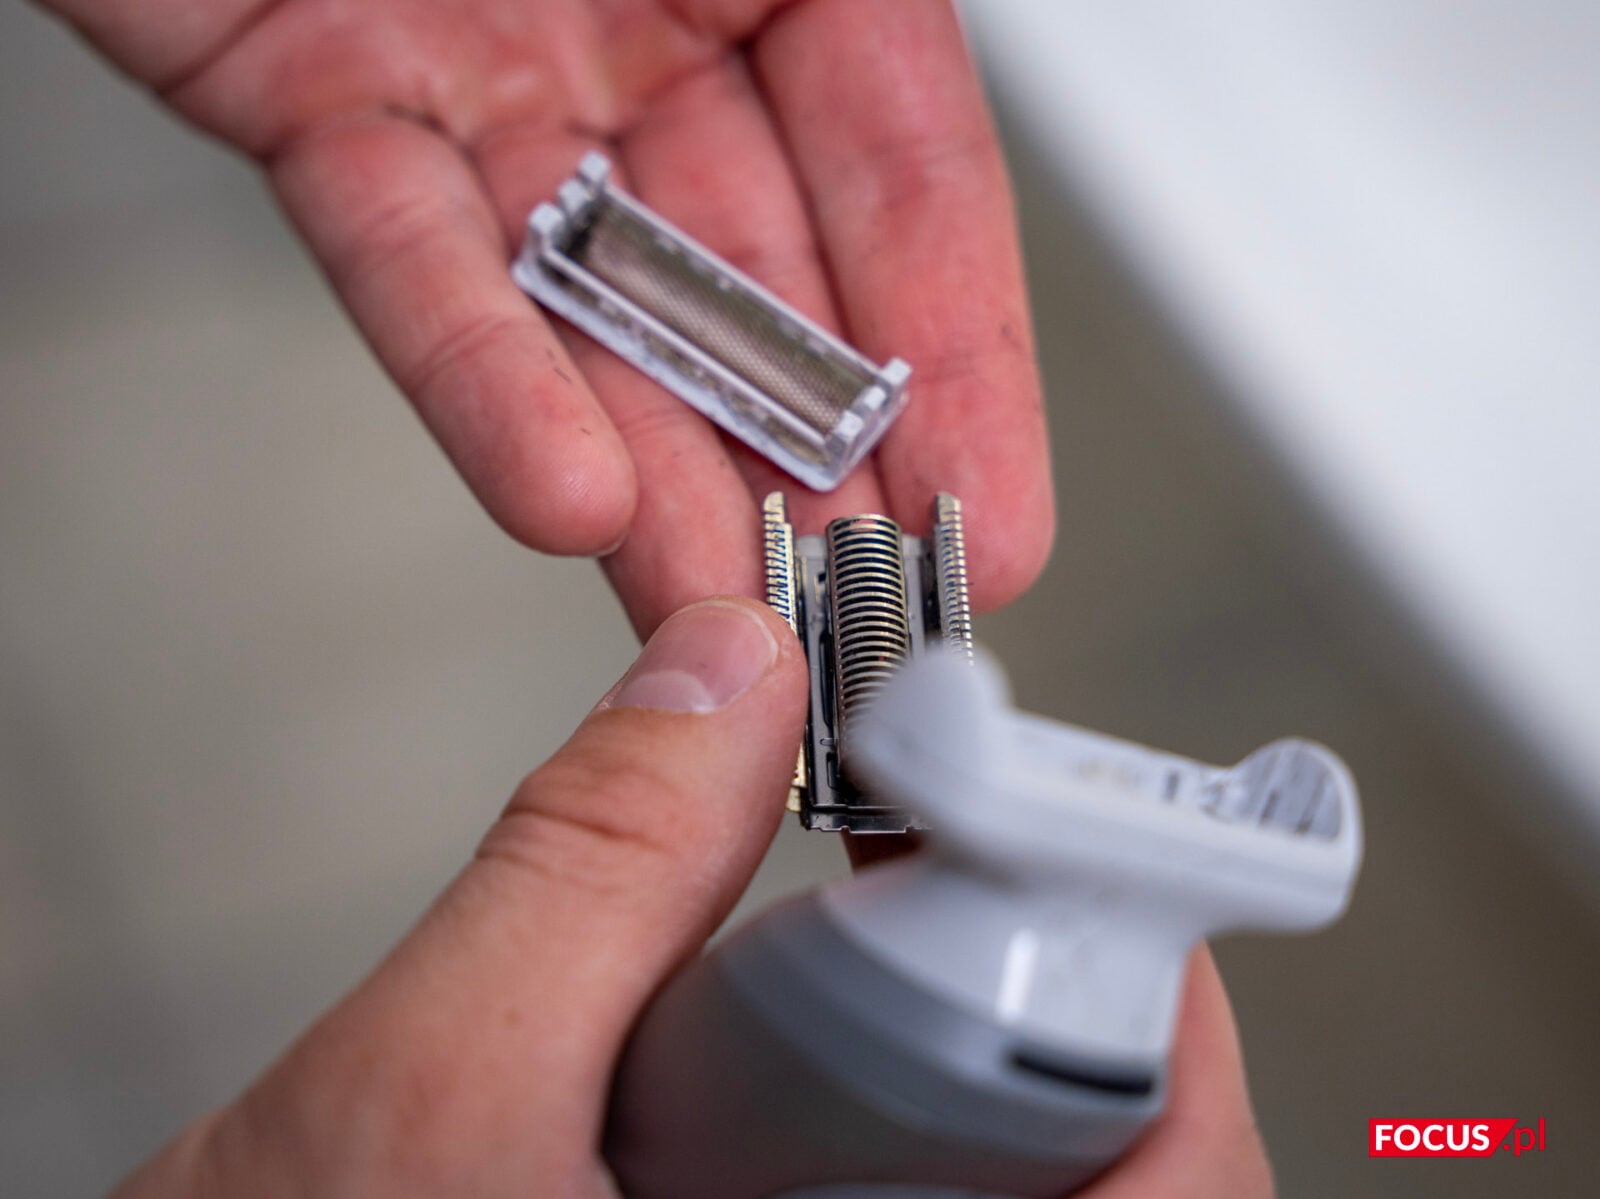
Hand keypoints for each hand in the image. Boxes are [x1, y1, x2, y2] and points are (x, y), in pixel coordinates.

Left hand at [41, 0, 1054, 633]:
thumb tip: (939, 117)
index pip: (907, 169)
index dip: (961, 351)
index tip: (991, 505)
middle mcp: (639, 18)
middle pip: (759, 276)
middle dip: (819, 462)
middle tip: (864, 609)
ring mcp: (487, 77)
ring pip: (596, 313)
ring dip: (666, 478)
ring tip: (727, 616)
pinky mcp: (323, 109)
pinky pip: (414, 264)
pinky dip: (485, 383)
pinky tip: (567, 497)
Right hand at [110, 598, 1269, 1198]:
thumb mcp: (423, 1102)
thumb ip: (596, 867)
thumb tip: (725, 675)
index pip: (1170, 1192)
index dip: (1162, 1016)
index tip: (1105, 870)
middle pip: (1091, 1177)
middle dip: (1028, 1014)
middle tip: (955, 898)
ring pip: (989, 1190)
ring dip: (942, 1064)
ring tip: (845, 976)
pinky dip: (863, 1116)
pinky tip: (766, 1063)